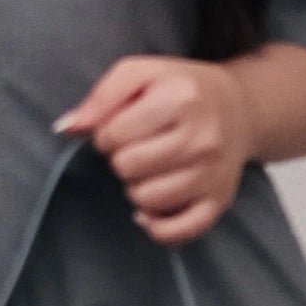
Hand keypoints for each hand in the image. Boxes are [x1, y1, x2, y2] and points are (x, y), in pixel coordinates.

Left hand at [59, 53, 251, 248]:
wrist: (238, 108)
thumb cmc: (180, 89)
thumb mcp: (141, 74)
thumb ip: (100, 96)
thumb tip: (67, 128)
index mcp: (182, 98)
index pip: (114, 134)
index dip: (107, 133)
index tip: (123, 127)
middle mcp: (203, 137)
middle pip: (127, 168)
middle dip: (122, 159)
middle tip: (138, 147)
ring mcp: (213, 173)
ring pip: (145, 199)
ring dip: (136, 187)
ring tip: (150, 169)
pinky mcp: (219, 201)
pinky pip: (176, 231)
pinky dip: (155, 225)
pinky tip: (151, 208)